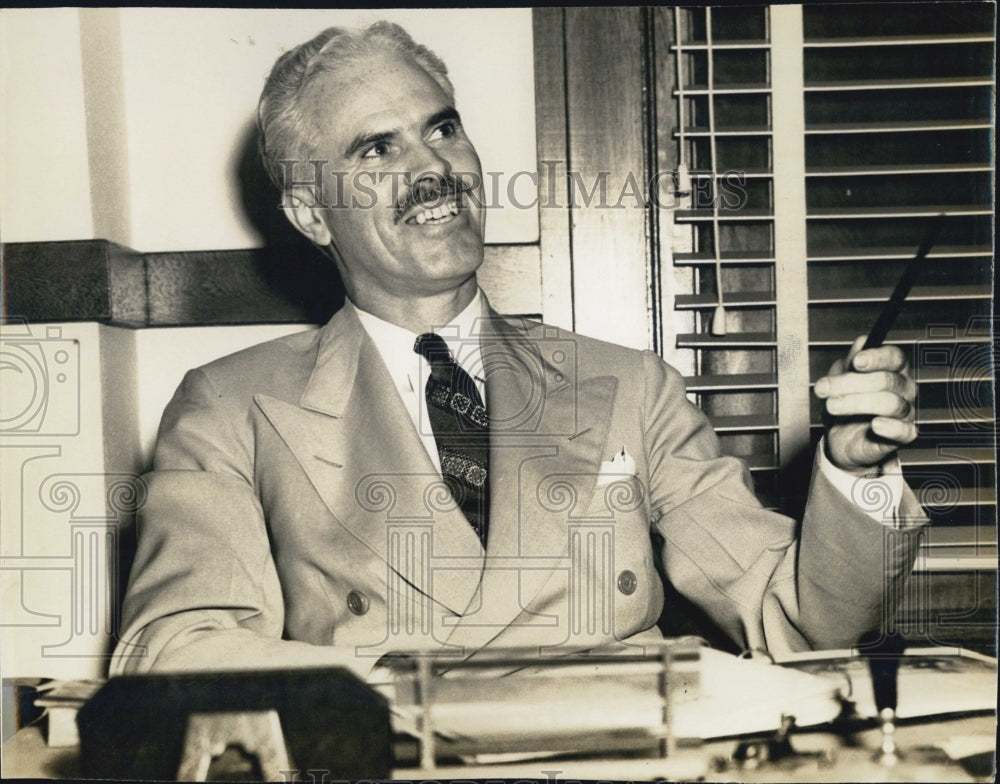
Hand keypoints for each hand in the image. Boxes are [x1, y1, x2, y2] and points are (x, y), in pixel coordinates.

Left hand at [814, 336, 917, 474]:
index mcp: (891, 369)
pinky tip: (875, 425)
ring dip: (857, 403)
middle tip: (824, 388)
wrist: (841, 439)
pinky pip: (904, 431)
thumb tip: (862, 342)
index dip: (876, 358)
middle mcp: (903, 388)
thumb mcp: (840, 380)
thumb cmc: (845, 405)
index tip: (856, 362)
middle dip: (851, 383)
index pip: (893, 357)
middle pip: (886, 380)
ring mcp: (906, 412)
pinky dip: (891, 427)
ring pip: (890, 403)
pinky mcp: (903, 435)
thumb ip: (850, 362)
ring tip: (832, 405)